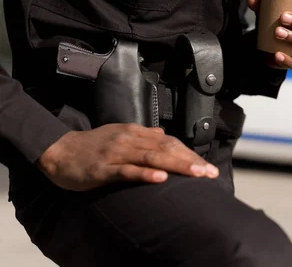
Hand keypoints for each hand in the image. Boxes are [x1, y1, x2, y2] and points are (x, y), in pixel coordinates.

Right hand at [37, 124, 218, 190]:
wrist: (59, 151)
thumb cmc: (92, 146)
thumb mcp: (120, 135)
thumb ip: (143, 136)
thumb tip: (164, 135)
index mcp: (136, 133)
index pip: (169, 143)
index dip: (189, 154)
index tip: (206, 166)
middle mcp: (130, 140)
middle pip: (166, 150)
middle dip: (190, 161)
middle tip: (210, 172)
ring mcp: (117, 153)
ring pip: (152, 158)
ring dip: (176, 166)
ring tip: (196, 174)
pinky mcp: (103, 169)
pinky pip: (127, 171)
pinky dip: (145, 175)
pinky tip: (161, 179)